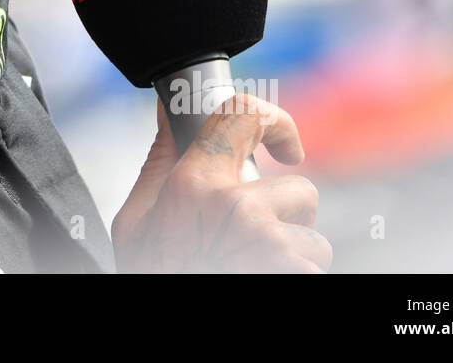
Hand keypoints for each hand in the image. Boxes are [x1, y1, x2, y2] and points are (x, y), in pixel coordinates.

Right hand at [111, 93, 331, 272]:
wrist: (169, 341)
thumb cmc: (155, 275)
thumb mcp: (137, 222)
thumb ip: (161, 164)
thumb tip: (169, 112)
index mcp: (194, 186)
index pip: (241, 116)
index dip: (272, 121)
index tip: (283, 144)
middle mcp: (236, 207)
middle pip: (295, 188)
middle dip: (283, 216)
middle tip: (250, 245)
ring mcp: (271, 244)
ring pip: (312, 231)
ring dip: (293, 252)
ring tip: (254, 271)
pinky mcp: (297, 271)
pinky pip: (316, 263)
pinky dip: (298, 276)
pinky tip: (264, 280)